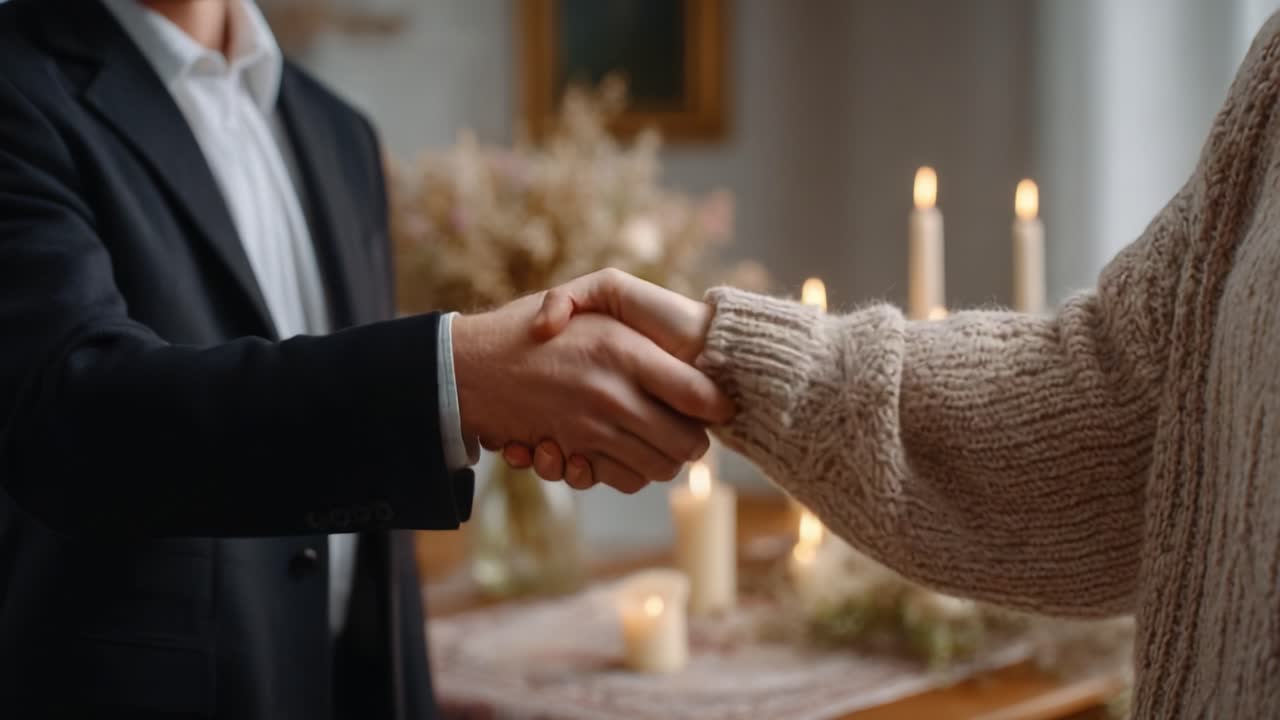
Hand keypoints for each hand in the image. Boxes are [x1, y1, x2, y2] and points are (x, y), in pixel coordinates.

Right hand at [452, 287, 731, 492]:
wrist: (470, 367)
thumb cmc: (538, 329)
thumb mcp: (595, 309)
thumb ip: (644, 338)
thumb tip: (696, 373)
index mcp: (623, 351)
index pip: (698, 394)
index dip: (718, 405)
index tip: (721, 404)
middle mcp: (611, 395)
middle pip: (687, 443)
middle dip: (696, 439)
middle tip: (691, 426)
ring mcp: (592, 430)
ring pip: (660, 466)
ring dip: (666, 458)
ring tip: (659, 437)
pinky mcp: (574, 455)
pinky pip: (626, 480)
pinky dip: (631, 472)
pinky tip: (624, 450)